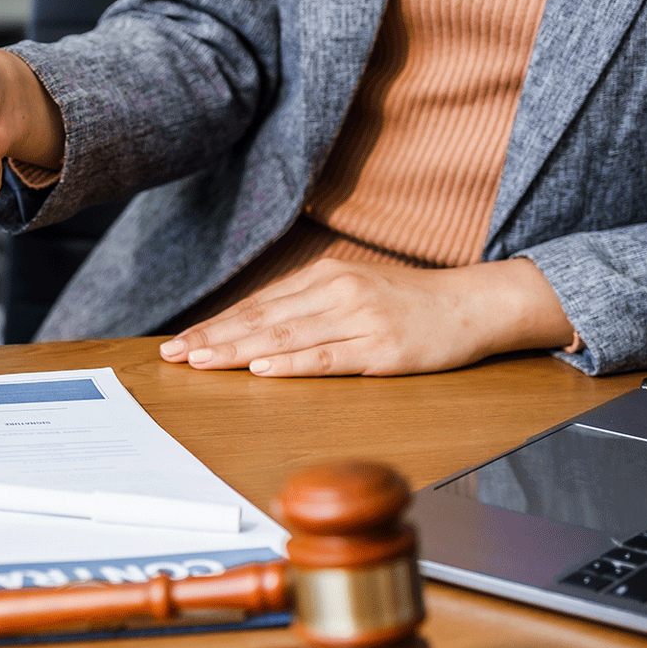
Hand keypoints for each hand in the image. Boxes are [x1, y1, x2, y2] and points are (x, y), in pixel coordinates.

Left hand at [158, 258, 575, 376]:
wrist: (474, 304)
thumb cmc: (408, 304)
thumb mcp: (353, 292)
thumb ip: (308, 307)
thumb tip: (253, 331)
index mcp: (325, 277)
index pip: (258, 305)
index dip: (216, 324)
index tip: (179, 342)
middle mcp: (337, 292)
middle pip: (262, 320)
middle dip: (212, 339)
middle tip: (172, 356)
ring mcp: (360, 319)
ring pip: (286, 338)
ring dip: (237, 352)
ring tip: (200, 362)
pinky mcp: (382, 348)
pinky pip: (328, 357)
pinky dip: (291, 364)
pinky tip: (260, 370)